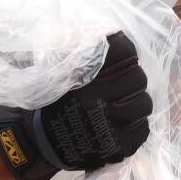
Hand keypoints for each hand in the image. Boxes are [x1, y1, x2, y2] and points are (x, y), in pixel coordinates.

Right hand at [0, 31, 151, 179]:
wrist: (36, 143)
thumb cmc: (50, 102)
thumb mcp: (55, 69)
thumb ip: (78, 51)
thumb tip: (103, 32)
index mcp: (79, 77)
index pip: (123, 51)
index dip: (125, 52)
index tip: (122, 58)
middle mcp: (94, 101)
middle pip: (138, 78)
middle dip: (132, 79)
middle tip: (121, 84)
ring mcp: (107, 127)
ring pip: (144, 104)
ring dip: (136, 102)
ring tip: (122, 104)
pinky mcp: (117, 148)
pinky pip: (142, 129)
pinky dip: (135, 125)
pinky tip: (121, 124)